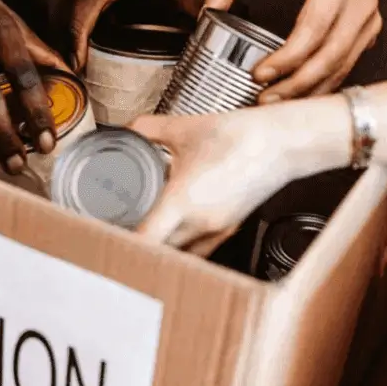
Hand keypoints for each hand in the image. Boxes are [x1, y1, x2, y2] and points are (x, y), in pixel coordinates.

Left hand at [72, 0, 207, 68]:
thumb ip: (80, 30)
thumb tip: (75, 61)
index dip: (203, 39)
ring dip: (209, 20)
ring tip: (203, 47)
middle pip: (214, 7)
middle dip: (212, 33)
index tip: (199, 60)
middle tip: (204, 59)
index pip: (203, 13)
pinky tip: (192, 26)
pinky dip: (201, 8)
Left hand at [132, 102, 344, 252]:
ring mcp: (217, 231)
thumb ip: (148, 129)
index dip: (121, 247)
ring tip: (142, 242)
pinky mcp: (229, 229)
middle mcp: (200, 224)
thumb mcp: (185, 128)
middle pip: (158, 256)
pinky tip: (173, 235)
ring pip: (179, 257)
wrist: (282, 142)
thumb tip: (127, 129)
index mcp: (183, 201)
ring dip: (160, 253)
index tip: (104, 242)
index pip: (144, 241)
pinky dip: (183, 249)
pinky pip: (199, 251)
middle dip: (136, 252)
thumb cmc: (241, 136)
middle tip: (115, 242)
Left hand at [203, 0, 381, 101]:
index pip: (312, 29)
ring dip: (309, 91)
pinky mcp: (369, 34)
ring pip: (341, 68)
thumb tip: (206, 13)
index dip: (286, 58)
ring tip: (276, 102)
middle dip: (296, 85)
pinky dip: (322, 85)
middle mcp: (359, 4)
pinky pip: (346, 67)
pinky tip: (298, 94)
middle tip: (264, 99)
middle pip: (330, 57)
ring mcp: (369, 21)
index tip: (258, 74)